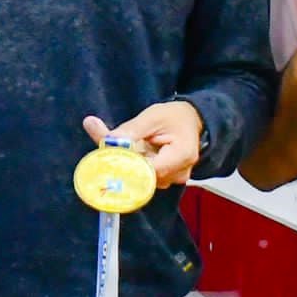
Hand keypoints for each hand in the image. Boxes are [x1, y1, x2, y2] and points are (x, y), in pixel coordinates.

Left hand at [83, 101, 202, 188]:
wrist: (191, 120)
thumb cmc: (174, 117)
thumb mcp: (152, 117)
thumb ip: (130, 130)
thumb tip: (106, 139)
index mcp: (182, 156)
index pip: (149, 171)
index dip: (126, 165)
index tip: (107, 155)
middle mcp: (179, 174)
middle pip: (143, 177)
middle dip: (123, 163)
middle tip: (106, 147)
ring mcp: (173, 179)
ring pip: (141, 179)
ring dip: (127, 164)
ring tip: (120, 147)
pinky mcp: (165, 179)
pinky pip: (143, 177)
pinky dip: (133, 165)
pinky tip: (128, 153)